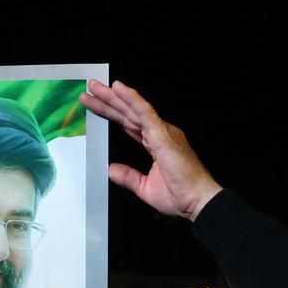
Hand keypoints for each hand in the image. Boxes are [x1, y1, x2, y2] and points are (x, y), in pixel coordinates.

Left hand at [79, 81, 221, 220]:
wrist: (197, 201)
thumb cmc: (180, 195)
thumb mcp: (145, 187)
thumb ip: (128, 177)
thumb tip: (111, 170)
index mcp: (156, 144)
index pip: (128, 125)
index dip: (112, 114)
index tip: (95, 106)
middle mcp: (159, 133)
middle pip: (128, 114)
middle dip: (108, 101)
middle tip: (90, 89)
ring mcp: (162, 132)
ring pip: (133, 109)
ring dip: (113, 97)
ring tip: (94, 86)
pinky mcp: (163, 134)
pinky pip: (145, 112)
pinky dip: (132, 99)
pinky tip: (118, 89)